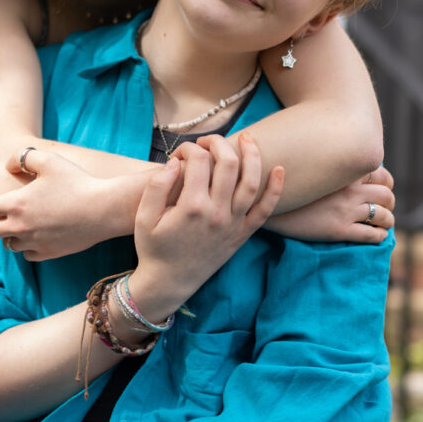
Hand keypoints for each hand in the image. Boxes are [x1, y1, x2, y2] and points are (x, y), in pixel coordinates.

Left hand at [0, 149, 119, 259]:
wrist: (104, 209)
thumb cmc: (77, 181)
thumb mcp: (48, 159)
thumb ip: (22, 157)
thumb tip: (8, 166)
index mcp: (16, 204)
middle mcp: (21, 227)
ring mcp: (35, 243)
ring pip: (7, 244)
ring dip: (4, 232)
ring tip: (10, 222)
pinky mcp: (50, 253)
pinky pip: (27, 254)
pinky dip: (24, 246)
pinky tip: (30, 235)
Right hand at [129, 132, 283, 318]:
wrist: (169, 282)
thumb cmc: (153, 248)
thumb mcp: (143, 217)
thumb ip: (156, 186)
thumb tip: (174, 162)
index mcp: (191, 207)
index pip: (197, 161)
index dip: (188, 149)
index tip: (179, 153)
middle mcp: (217, 213)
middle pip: (227, 164)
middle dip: (217, 143)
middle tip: (206, 142)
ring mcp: (233, 224)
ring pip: (251, 181)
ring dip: (251, 155)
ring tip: (246, 138)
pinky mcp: (242, 234)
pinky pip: (265, 210)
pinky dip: (275, 189)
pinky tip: (279, 169)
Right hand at [268, 165, 394, 242]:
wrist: (268, 203)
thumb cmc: (288, 184)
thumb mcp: (313, 168)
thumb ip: (333, 166)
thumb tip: (345, 165)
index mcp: (344, 173)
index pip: (382, 175)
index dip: (386, 183)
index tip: (381, 189)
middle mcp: (349, 190)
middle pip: (387, 196)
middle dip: (389, 203)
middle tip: (384, 208)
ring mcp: (345, 211)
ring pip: (383, 216)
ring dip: (387, 221)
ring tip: (382, 223)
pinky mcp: (340, 230)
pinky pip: (372, 235)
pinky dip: (379, 236)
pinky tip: (376, 236)